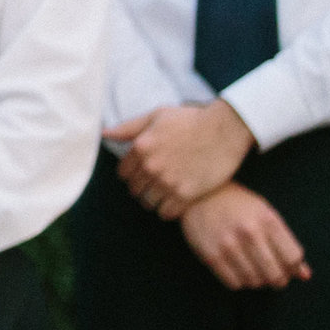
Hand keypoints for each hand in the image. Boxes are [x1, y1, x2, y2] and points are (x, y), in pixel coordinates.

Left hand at [112, 100, 254, 218]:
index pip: (124, 173)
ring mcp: (168, 181)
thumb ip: (129, 128)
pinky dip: (168, 210)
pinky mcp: (186, 194)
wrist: (225, 129)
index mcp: (141, 148)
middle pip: (135, 189)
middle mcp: (151, 166)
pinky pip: (167, 213)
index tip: (142, 175)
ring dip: (154, 201)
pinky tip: (175, 203)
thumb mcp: (156, 116)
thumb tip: (104, 134)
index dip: (132, 175)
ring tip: (164, 195)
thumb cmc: (191, 119)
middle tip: (155, 185)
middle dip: (142, 188)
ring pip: (148, 203)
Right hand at [181, 182, 311, 289]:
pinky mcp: (210, 255)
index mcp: (267, 220)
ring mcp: (228, 245)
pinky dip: (239, 282)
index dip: (293, 267)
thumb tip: (305, 276)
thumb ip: (286, 244)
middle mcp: (249, 233)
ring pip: (255, 281)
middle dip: (278, 280)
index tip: (286, 266)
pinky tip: (237, 270)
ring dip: (258, 281)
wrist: (199, 196)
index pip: (293, 258)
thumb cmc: (239, 206)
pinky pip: (234, 283)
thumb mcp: (266, 216)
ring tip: (253, 271)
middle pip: (275, 274)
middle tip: (273, 276)